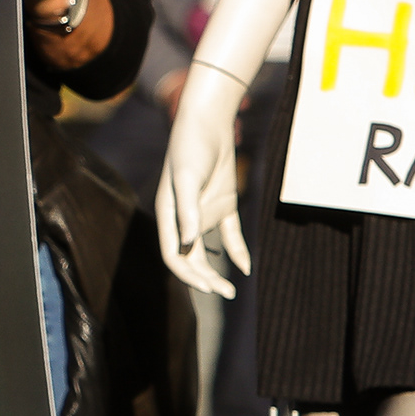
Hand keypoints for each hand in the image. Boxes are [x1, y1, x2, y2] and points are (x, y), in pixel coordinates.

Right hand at [154, 66, 251, 299]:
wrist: (208, 122)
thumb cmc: (191, 146)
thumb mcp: (187, 177)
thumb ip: (187, 210)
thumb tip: (188, 242)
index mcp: (168, 215)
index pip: (173, 255)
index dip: (187, 274)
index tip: (207, 286)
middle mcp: (184, 218)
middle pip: (190, 259)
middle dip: (204, 279)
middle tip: (224, 293)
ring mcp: (204, 212)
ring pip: (208, 251)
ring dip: (216, 271)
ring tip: (231, 289)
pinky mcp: (223, 205)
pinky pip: (229, 234)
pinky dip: (236, 251)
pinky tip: (245, 267)